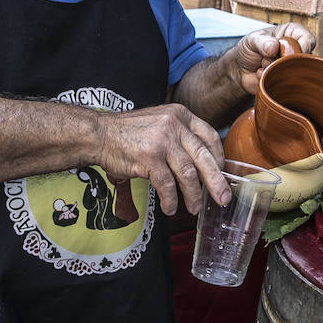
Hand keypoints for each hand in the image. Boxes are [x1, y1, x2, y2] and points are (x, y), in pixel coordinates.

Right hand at [94, 104, 227, 215]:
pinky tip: (170, 207)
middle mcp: (174, 125)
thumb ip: (180, 135)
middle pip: (204, 157)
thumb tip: (202, 162)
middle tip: (223, 197)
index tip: (220, 173)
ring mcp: (161, 141)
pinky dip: (170, 199)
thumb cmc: (129, 132)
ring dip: (193, 195)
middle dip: (216, 181)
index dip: (218, 157)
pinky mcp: (149, 159)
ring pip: (188, 174)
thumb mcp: (160, 122)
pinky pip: (167, 184)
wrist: (99, 134)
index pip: (209, 136)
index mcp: (180, 115)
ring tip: (194, 208)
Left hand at [229, 23, 315, 97]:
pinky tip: (261, 74)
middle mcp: (296, 49)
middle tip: (266, 59)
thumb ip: (262, 42)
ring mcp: (293, 66)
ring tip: (262, 64)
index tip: (285, 53)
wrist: (240, 69)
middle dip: (282, 60)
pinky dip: (270, 78)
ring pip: (295, 72)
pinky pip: (286, 83)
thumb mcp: (251, 40)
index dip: (300, 47)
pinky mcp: (287, 81)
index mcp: (292, 33)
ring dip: (274, 69)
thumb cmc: (249, 49)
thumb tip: (273, 47)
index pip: (308, 40)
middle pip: (304, 58)